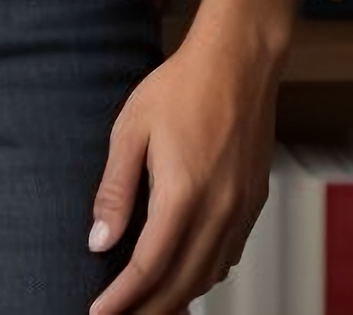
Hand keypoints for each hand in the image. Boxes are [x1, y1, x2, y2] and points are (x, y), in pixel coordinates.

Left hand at [85, 23, 279, 314]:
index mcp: (184, 193)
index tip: (98, 314)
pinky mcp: (254, 203)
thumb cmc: (181, 86)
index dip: (122, 299)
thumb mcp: (131, 130)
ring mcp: (242, 210)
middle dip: (148, 310)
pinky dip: (202, 275)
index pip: (149, 267)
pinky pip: (227, 257)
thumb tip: (100, 240)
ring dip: (177, 297)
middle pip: (182, 285)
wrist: (237, 61)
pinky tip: (183, 271)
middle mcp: (219, 210)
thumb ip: (115, 190)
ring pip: (208, 277)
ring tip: (146, 303)